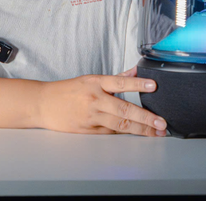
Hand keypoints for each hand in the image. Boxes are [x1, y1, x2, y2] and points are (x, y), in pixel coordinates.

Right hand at [38, 68, 166, 136]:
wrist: (44, 104)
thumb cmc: (67, 91)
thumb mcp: (90, 79)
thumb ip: (115, 78)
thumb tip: (135, 72)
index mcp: (95, 83)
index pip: (119, 82)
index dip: (137, 84)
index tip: (153, 86)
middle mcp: (94, 99)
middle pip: (123, 109)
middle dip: (145, 117)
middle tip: (161, 122)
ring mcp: (91, 117)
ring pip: (120, 124)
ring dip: (141, 129)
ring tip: (156, 132)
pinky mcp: (88, 131)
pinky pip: (111, 131)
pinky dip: (125, 132)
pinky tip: (138, 134)